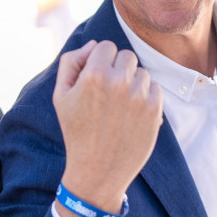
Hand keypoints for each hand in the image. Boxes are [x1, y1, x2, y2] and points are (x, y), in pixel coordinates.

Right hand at [53, 40, 161, 216]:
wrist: (98, 171)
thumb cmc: (77, 132)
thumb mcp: (61, 96)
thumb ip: (71, 62)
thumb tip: (93, 45)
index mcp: (93, 75)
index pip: (106, 46)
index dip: (100, 62)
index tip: (96, 80)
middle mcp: (118, 82)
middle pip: (127, 56)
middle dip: (118, 70)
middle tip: (108, 94)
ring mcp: (139, 96)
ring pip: (142, 72)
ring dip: (133, 84)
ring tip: (120, 108)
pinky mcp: (155, 109)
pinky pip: (155, 88)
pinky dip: (146, 98)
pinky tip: (132, 115)